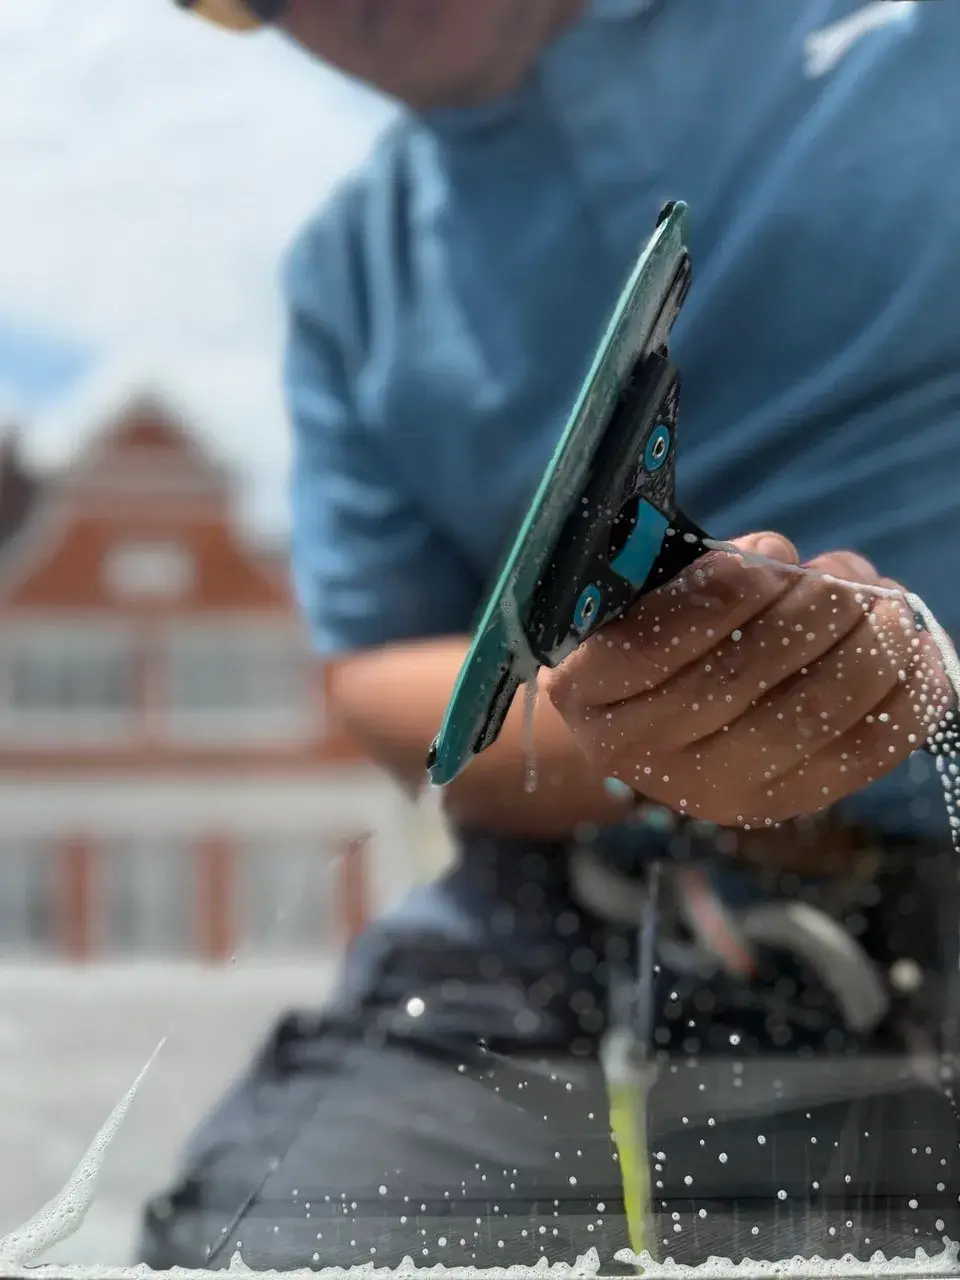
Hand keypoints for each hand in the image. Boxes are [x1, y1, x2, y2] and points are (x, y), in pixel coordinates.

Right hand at [545, 531, 949, 827]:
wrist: (652, 727)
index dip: (718, 595)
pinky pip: (859, 755)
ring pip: (807, 713)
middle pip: (739, 677)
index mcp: (589, 690)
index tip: (765, 554)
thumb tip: (777, 559)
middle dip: (811, 611)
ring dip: (865, 645)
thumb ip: (693, 574)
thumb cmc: (651, 635)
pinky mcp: (779, 805)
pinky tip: (917, 654)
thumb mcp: (641, 596)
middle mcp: (640, 752)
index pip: (650, 646)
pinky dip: (904, 699)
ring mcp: (712, 792)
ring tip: (883, 605)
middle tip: (842, 574)